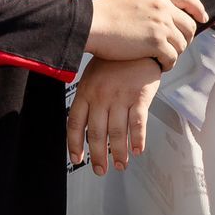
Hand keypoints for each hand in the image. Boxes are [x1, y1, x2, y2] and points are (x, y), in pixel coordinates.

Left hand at [68, 56, 164, 174]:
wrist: (139, 44)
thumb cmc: (115, 62)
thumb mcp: (93, 76)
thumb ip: (88, 98)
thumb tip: (84, 126)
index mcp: (85, 92)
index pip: (75, 124)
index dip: (75, 145)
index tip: (77, 160)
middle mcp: (100, 97)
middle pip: (96, 133)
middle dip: (98, 156)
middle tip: (101, 170)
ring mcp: (120, 97)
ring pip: (116, 132)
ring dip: (119, 153)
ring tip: (121, 165)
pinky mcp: (139, 96)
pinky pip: (137, 123)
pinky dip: (138, 139)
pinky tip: (138, 150)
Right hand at [86, 0, 205, 65]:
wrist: (92, 24)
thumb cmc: (104, 14)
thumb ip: (149, 3)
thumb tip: (158, 13)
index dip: (197, 8)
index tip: (202, 17)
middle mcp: (163, 8)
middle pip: (189, 25)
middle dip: (186, 39)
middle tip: (176, 47)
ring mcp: (161, 25)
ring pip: (182, 44)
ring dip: (174, 54)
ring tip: (163, 58)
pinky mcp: (156, 43)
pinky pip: (172, 58)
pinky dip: (167, 64)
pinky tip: (159, 66)